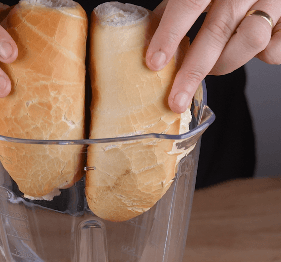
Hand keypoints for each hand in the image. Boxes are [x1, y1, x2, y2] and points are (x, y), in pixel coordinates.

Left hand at [146, 0, 280, 112]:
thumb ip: (173, 12)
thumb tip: (145, 41)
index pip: (188, 4)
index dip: (169, 35)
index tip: (153, 63)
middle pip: (216, 32)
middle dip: (192, 72)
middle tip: (176, 100)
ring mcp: (273, 0)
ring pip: (250, 41)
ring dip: (226, 63)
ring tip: (213, 67)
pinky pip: (276, 48)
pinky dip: (264, 56)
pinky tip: (251, 51)